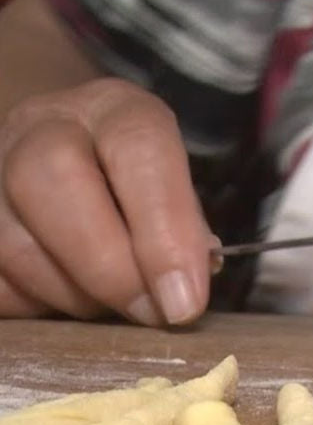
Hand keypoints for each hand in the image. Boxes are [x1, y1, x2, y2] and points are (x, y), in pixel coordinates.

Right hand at [0, 77, 216, 324]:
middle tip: (148, 313)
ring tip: (112, 307)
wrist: (61, 155)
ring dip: (74, 297)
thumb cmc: (135, 188)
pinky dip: (34, 307)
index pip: (139, 148)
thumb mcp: (174, 192)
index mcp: (116, 112)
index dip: (166, 231)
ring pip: (13, 243)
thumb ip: (184, 233)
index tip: (184, 302)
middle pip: (52, 179)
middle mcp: (43, 126)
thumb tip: (181, 292)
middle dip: (110, 269)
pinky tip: (65, 300)